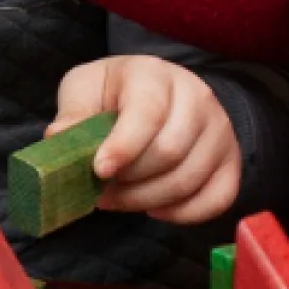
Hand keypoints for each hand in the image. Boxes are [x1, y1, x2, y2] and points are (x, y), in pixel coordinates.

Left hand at [50, 56, 238, 222]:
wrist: (155, 91)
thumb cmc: (113, 92)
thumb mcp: (84, 89)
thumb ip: (73, 113)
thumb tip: (58, 138)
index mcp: (154, 74)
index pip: (147, 113)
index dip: (123, 147)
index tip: (99, 171)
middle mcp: (197, 97)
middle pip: (169, 152)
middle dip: (129, 182)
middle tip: (100, 191)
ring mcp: (219, 129)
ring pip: (189, 179)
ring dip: (147, 201)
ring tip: (118, 200)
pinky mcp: (231, 159)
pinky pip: (217, 199)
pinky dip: (183, 214)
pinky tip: (154, 209)